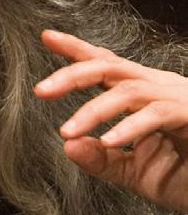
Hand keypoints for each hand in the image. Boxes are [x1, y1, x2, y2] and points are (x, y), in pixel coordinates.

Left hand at [34, 29, 187, 212]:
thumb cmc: (187, 176)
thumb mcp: (135, 172)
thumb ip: (102, 160)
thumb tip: (68, 146)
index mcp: (143, 95)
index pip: (106, 66)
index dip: (77, 50)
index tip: (47, 37)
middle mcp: (159, 89)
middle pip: (110, 68)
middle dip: (73, 74)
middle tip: (40, 89)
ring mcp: (178, 99)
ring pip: (128, 91)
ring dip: (93, 110)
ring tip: (67, 131)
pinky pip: (158, 114)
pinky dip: (130, 128)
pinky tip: (108, 141)